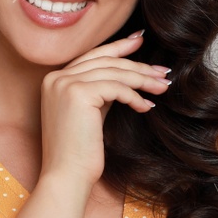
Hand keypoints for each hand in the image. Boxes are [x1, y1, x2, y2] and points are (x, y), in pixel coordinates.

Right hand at [38, 30, 170, 187]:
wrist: (66, 175)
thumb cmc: (78, 152)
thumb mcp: (89, 112)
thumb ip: (100, 91)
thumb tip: (126, 75)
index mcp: (54, 79)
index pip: (92, 56)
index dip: (118, 47)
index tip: (140, 41)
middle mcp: (56, 78)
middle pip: (106, 61)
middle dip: (138, 64)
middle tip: (162, 71)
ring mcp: (65, 84)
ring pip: (114, 72)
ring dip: (143, 79)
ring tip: (162, 87)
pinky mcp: (78, 93)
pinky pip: (116, 87)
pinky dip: (135, 96)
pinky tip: (146, 106)